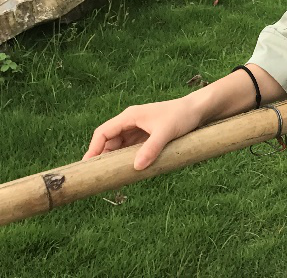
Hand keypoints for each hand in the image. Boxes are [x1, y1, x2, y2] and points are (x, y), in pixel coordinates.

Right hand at [83, 99, 200, 170]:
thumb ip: (152, 148)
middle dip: (102, 157)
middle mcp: (131, 122)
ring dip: (114, 159)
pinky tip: (126, 171)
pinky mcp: (146, 136)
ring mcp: (138, 129)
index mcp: (130, 116)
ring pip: (119, 146)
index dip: (93, 149)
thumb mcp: (166, 132)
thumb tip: (136, 167)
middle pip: (109, 141)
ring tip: (109, 177)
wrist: (198, 110)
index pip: (103, 132)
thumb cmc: (182, 116)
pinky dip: (126, 159)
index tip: (88, 166)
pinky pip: (130, 149)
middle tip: (97, 177)